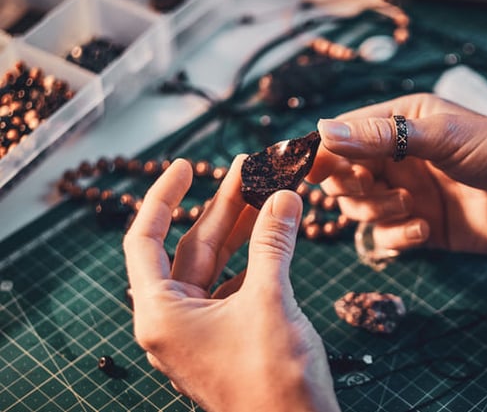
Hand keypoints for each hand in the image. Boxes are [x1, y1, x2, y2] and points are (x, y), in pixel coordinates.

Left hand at [123, 157, 339, 411]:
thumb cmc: (274, 379)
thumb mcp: (270, 300)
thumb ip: (272, 243)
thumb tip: (283, 195)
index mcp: (161, 314)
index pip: (145, 241)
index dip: (162, 197)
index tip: (186, 165)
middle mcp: (174, 321)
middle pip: (190, 249)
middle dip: (221, 207)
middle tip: (247, 168)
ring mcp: (202, 331)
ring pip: (217, 266)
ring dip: (243, 230)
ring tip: (268, 192)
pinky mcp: (229, 338)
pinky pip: (237, 286)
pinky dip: (257, 258)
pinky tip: (277, 234)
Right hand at [307, 93, 486, 257]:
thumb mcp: (440, 136)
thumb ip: (380, 137)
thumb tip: (321, 131)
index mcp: (402, 121)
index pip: (345, 133)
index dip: (324, 151)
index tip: (310, 169)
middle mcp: (399, 156)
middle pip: (344, 174)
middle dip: (351, 184)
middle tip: (370, 187)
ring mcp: (409, 192)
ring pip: (360, 207)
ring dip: (377, 210)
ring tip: (409, 206)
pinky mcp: (420, 226)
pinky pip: (385, 235)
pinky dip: (398, 235)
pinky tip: (425, 229)